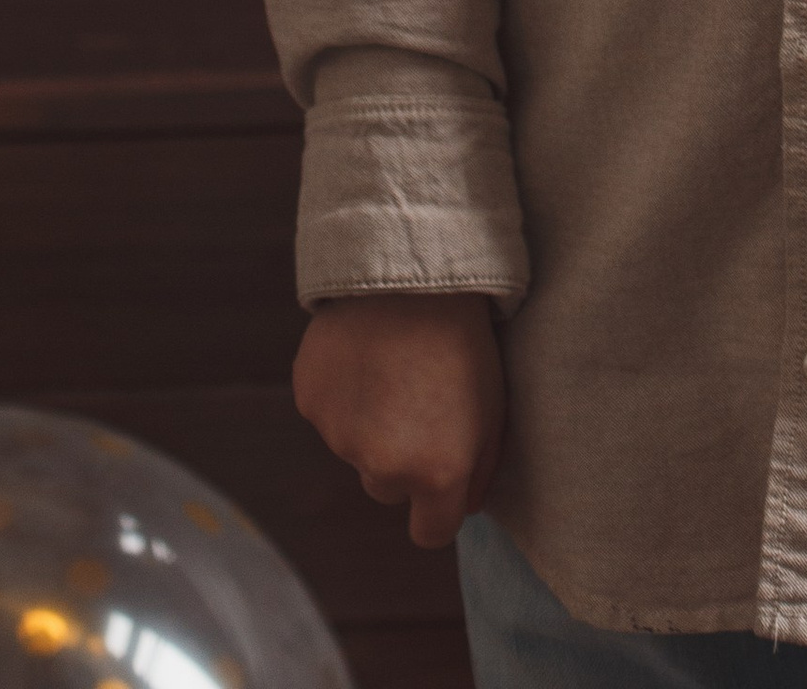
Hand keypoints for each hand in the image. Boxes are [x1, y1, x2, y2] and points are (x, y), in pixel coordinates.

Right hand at [292, 294, 505, 544]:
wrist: (414, 274)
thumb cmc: (466, 340)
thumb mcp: (496, 407)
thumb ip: (480, 471)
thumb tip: (465, 505)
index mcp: (437, 473)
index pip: (430, 533)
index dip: (437, 510)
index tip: (441, 485)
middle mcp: (383, 467)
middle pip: (387, 488)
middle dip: (400, 460)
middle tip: (418, 401)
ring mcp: (340, 436)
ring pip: (354, 448)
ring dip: (369, 423)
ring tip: (391, 365)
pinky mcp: (310, 401)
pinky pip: (327, 412)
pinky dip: (340, 393)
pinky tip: (362, 354)